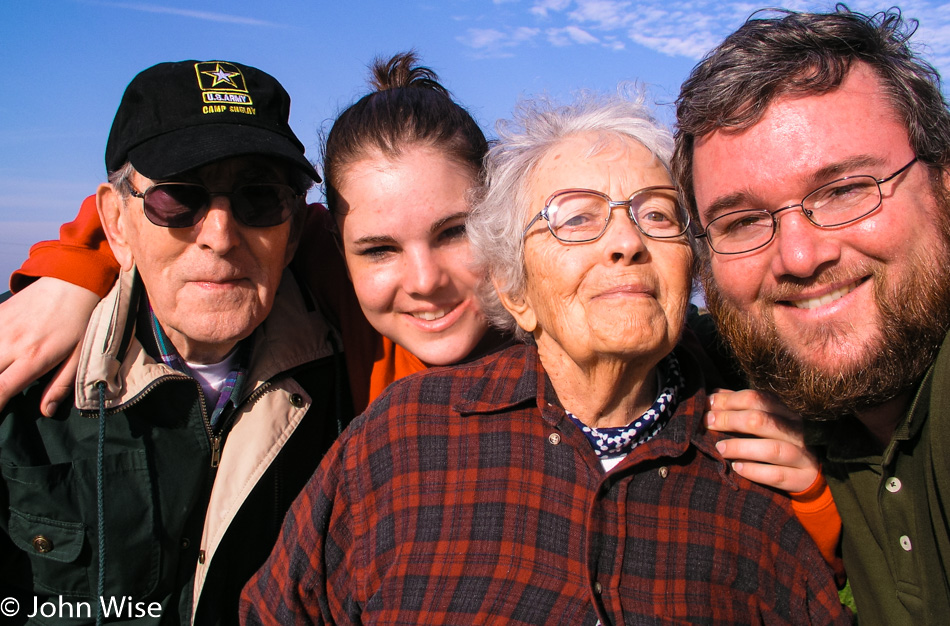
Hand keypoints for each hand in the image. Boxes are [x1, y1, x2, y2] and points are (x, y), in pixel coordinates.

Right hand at [0, 277, 99, 415]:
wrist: (71, 282)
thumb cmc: (79, 322)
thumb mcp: (79, 356)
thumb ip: (60, 385)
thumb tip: (46, 411)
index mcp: (33, 358)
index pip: (0, 389)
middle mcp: (10, 344)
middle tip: (0, 392)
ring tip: (2, 373)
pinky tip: (0, 356)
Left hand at [705, 389, 818, 492]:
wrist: (813, 475)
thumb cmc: (778, 443)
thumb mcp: (765, 422)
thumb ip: (741, 408)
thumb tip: (713, 396)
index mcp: (786, 411)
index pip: (757, 398)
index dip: (729, 400)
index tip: (706, 405)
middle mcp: (796, 430)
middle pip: (762, 420)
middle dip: (730, 420)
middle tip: (707, 424)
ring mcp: (802, 455)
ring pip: (772, 449)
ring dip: (741, 447)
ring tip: (719, 448)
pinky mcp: (803, 478)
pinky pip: (777, 475)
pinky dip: (755, 471)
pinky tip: (737, 468)